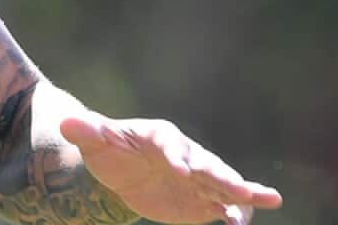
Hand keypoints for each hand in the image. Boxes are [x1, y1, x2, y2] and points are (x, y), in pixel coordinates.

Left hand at [61, 112, 282, 224]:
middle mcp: (186, 155)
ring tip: (270, 198)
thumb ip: (85, 132)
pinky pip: (222, 206)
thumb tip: (66, 123)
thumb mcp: (95, 141)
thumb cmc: (107, 149)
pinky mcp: (201, 200)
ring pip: (223, 184)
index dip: (176, 157)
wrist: (119, 170)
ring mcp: (198, 178)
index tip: (181, 171)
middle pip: (207, 164)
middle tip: (239, 188)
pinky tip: (241, 224)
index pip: (171, 144)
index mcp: (161, 136)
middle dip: (222, 175)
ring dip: (243, 192)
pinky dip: (235, 213)